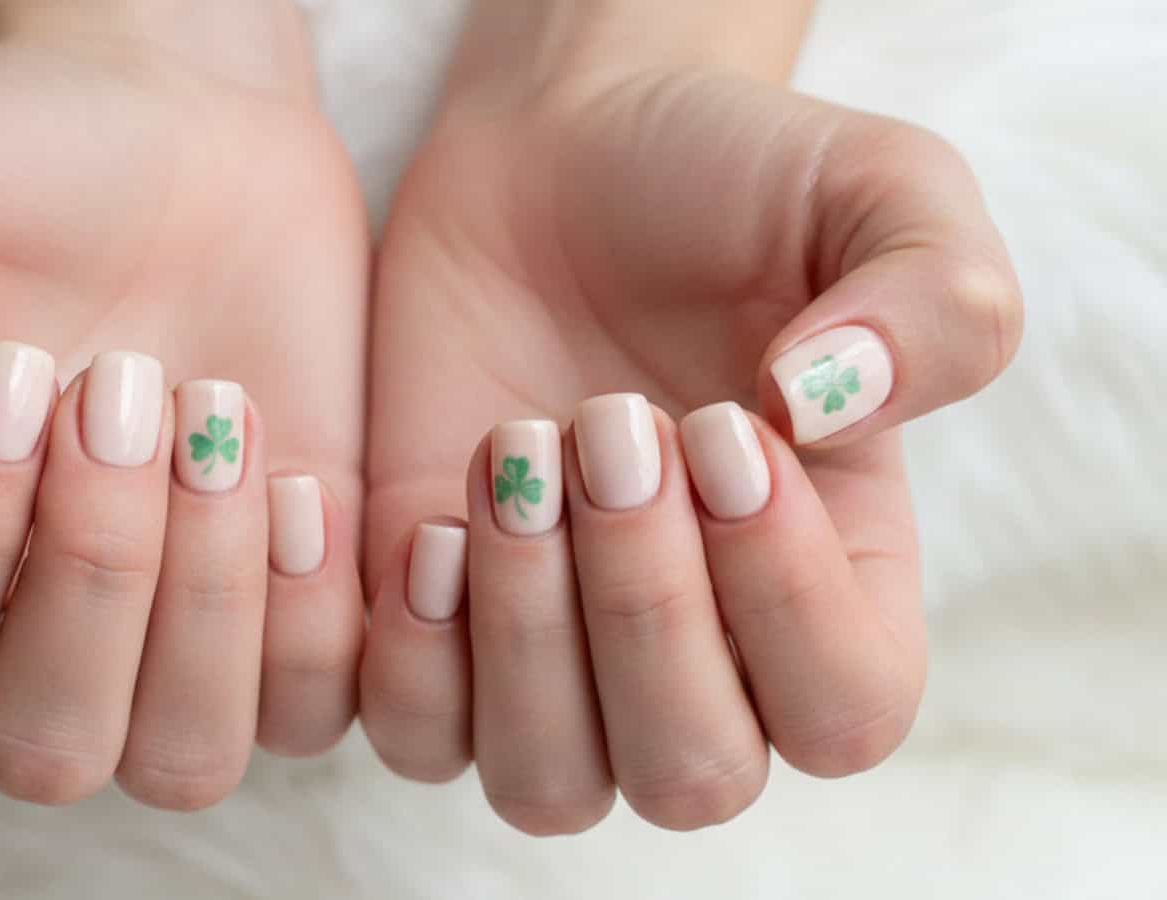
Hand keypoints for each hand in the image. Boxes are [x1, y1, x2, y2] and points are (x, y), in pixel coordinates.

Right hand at [0, 1, 368, 806]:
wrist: (185, 138)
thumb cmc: (7, 170)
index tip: (14, 369)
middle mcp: (25, 638)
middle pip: (46, 746)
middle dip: (97, 565)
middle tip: (127, 381)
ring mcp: (166, 644)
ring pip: (183, 758)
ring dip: (210, 596)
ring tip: (219, 415)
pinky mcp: (290, 613)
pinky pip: (313, 709)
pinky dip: (313, 610)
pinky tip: (300, 474)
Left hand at [359, 1, 1021, 832]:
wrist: (556, 149)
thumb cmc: (728, 180)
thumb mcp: (879, 192)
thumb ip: (938, 303)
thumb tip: (825, 416)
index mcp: (836, 577)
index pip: (844, 710)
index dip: (785, 602)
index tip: (723, 430)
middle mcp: (703, 646)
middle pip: (693, 774)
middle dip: (643, 609)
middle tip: (608, 425)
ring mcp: (559, 650)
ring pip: (551, 783)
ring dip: (526, 636)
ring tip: (515, 453)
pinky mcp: (437, 625)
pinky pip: (420, 737)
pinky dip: (417, 659)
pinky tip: (432, 522)